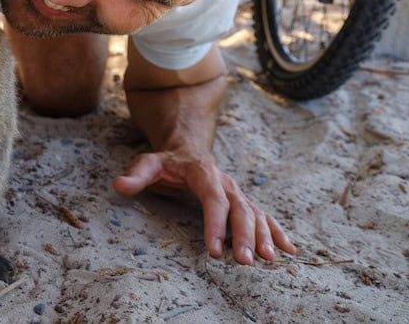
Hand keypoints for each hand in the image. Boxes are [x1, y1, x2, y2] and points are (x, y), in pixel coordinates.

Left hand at [112, 150, 295, 264]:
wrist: (187, 146)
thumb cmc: (167, 160)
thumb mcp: (148, 163)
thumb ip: (136, 175)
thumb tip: (119, 185)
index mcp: (204, 173)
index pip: (213, 199)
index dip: (215, 224)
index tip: (213, 250)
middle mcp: (226, 183)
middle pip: (240, 209)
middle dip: (244, 236)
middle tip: (245, 262)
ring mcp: (237, 192)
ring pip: (255, 214)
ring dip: (264, 237)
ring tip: (269, 260)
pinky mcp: (243, 201)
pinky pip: (264, 216)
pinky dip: (278, 232)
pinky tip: (290, 250)